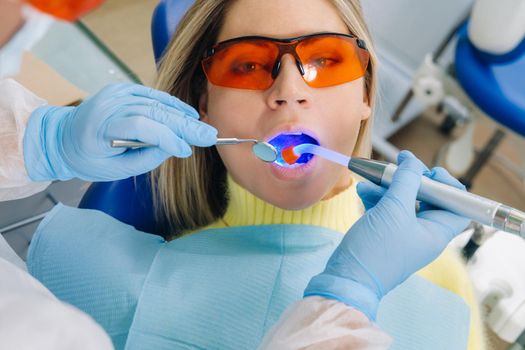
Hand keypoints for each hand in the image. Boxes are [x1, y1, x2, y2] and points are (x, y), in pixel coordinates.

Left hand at [23, 83, 216, 180]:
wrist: (63, 137)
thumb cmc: (87, 158)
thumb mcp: (112, 170)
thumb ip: (145, 159)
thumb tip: (174, 147)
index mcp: (100, 124)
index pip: (141, 126)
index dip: (167, 138)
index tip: (187, 151)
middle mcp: (109, 103)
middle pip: (154, 112)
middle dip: (185, 125)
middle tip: (209, 136)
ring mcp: (117, 93)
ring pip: (157, 103)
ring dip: (182, 116)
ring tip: (203, 128)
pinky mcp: (124, 91)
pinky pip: (153, 96)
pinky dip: (172, 105)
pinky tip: (189, 114)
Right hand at [304, 151, 469, 319]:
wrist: (348, 277)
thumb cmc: (377, 248)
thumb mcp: (394, 209)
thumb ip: (406, 180)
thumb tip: (413, 162)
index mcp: (436, 232)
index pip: (457, 205)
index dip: (447, 185)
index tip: (430, 172)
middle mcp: (423, 233)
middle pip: (428, 199)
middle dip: (412, 179)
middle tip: (400, 163)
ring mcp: (402, 234)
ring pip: (403, 202)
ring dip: (389, 186)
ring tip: (373, 176)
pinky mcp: (384, 235)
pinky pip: (386, 210)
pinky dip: (376, 198)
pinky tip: (363, 190)